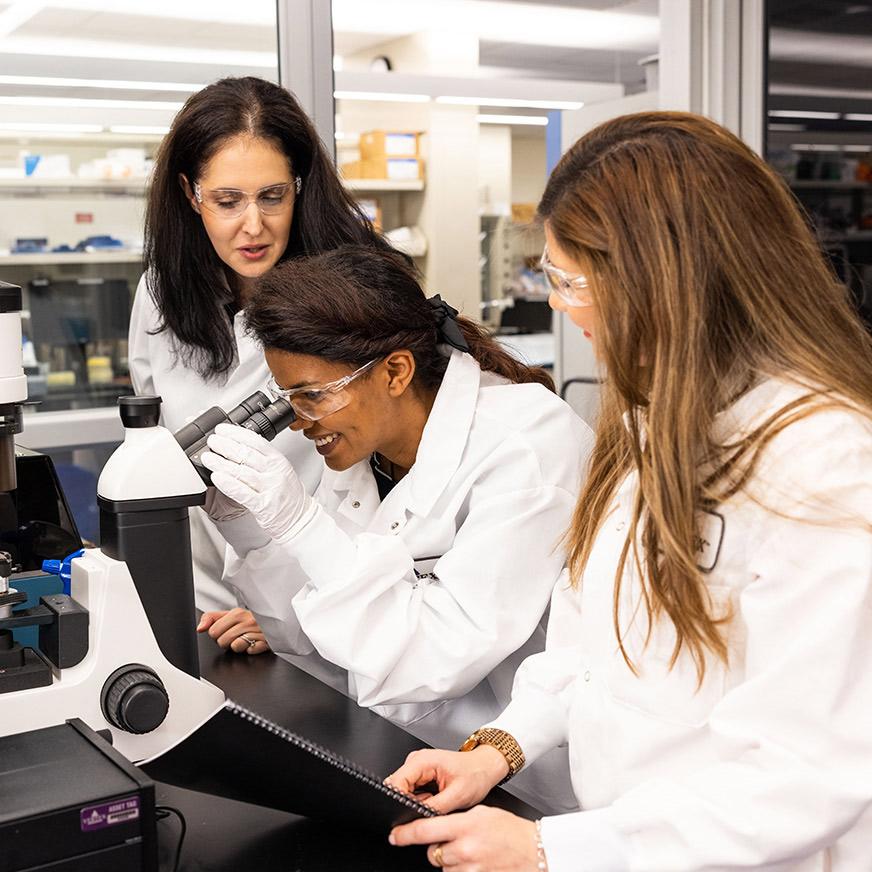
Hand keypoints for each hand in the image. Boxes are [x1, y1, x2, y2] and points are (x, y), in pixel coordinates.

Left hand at [197, 608, 270, 654]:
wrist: (274, 622)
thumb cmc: (250, 621)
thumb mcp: (229, 614)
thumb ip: (211, 618)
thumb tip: (199, 628)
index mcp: (237, 613)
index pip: (213, 631)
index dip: (217, 635)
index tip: (224, 632)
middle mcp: (248, 620)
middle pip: (222, 641)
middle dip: (226, 643)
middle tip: (235, 637)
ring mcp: (258, 631)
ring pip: (235, 647)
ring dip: (239, 647)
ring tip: (245, 640)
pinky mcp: (267, 641)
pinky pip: (251, 651)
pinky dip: (251, 650)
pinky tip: (254, 643)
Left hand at [201, 423, 313, 542]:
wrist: (300, 519)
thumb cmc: (289, 495)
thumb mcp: (281, 470)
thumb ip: (263, 459)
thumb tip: (239, 445)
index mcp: (279, 461)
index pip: (256, 442)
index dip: (236, 434)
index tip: (222, 430)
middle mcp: (275, 472)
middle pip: (246, 454)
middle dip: (226, 445)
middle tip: (212, 441)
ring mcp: (270, 489)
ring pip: (241, 472)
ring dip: (221, 463)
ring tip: (208, 458)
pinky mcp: (263, 506)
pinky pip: (242, 492)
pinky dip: (228, 484)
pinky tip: (217, 478)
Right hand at [385, 747, 507, 813]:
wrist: (485, 767)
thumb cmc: (475, 774)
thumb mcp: (457, 795)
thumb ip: (433, 808)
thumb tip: (416, 820)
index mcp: (422, 760)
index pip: (395, 782)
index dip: (399, 801)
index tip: (409, 814)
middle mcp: (416, 761)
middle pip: (398, 788)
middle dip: (410, 803)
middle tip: (432, 806)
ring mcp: (418, 768)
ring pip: (404, 792)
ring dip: (417, 802)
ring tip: (438, 801)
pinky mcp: (421, 775)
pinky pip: (412, 792)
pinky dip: (421, 801)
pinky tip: (436, 800)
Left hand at [390, 806, 538, 870]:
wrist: (534, 850)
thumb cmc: (509, 830)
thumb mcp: (481, 814)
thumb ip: (456, 820)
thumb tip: (434, 827)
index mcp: (465, 826)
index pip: (425, 830)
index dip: (406, 834)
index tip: (394, 836)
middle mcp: (466, 850)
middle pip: (433, 852)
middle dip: (439, 847)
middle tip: (457, 841)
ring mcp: (471, 869)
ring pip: (445, 867)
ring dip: (452, 861)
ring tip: (472, 852)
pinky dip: (461, 870)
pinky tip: (476, 863)